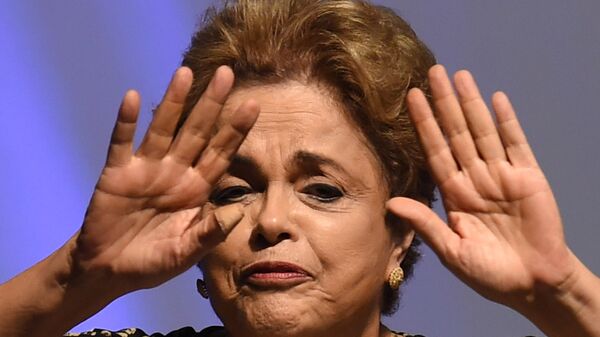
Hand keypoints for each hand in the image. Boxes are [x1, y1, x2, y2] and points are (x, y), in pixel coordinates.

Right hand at [72, 66, 258, 293]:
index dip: (236, 130)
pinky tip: (134, 98)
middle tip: (228, 74)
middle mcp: (175, 173)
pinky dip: (127, 122)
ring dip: (173, 102)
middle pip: (197, 132)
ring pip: (163, 129)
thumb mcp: (185, 254)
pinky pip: (122, 143)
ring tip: (185, 72)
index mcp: (196, 190)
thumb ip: (209, 234)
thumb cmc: (152, 263)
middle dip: (212, 104)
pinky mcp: (116, 174)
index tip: (254, 106)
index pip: (221, 153)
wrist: (108, 271)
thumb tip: (238, 212)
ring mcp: (146, 170)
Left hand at [387, 65, 577, 307]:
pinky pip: (516, 144)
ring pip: (482, 132)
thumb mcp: (452, 251)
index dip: (424, 125)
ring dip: (471, 103)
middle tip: (433, 72)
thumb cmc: (490, 275)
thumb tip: (391, 202)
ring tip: (460, 76)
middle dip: (444, 104)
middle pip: (456, 134)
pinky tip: (495, 99)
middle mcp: (475, 179)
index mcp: (454, 196)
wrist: (534, 286)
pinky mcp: (529, 178)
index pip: (435, 151)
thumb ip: (425, 223)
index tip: (411, 98)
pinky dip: (506, 122)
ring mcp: (502, 176)